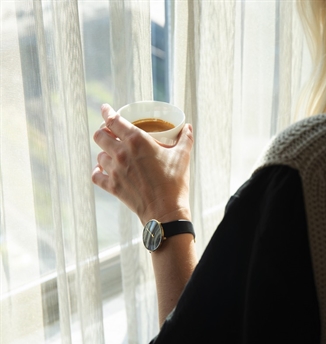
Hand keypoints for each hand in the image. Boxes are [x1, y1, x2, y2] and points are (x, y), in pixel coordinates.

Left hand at [92, 104, 193, 224]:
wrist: (166, 211)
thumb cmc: (174, 182)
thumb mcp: (182, 157)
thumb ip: (185, 138)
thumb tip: (187, 127)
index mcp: (137, 141)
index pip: (113, 120)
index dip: (107, 112)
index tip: (105, 108)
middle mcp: (121, 153)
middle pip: (100, 136)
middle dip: (103, 131)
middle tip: (110, 133)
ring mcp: (115, 171)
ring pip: (99, 155)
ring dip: (104, 152)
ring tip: (112, 153)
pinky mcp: (113, 187)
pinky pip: (96, 175)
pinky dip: (98, 171)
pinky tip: (103, 170)